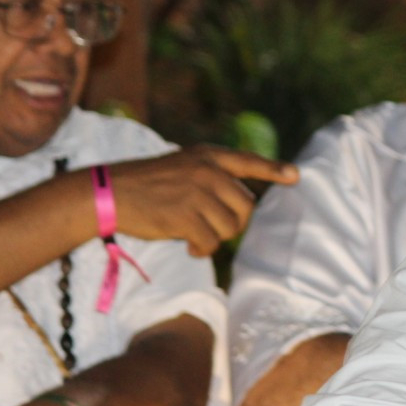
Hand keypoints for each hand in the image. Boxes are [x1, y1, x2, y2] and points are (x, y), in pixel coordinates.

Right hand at [105, 146, 297, 256]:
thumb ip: (212, 177)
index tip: (296, 176)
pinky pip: (211, 242)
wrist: (109, 192)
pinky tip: (190, 247)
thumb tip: (241, 206)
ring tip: (196, 237)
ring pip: (231, 227)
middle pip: (246, 206)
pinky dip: (203, 249)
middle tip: (212, 228)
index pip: (249, 161)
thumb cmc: (147, 184)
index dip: (274, 170)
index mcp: (208, 156)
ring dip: (216, 238)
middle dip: (234, 223)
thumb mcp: (183, 166)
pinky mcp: (186, 216)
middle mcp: (208, 171)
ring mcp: (198, 192)